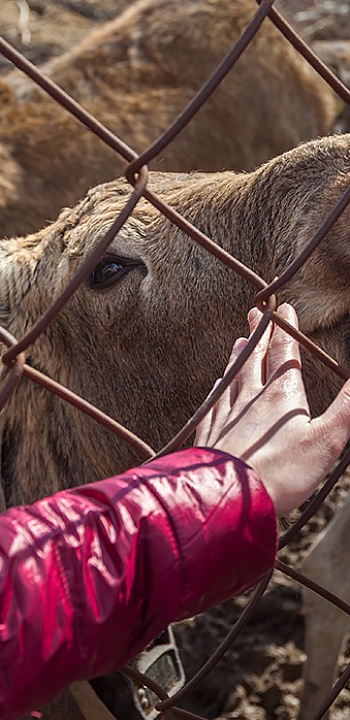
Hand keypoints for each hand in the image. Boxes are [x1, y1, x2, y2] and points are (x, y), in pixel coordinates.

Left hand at [195, 303, 349, 516]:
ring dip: (238, 358)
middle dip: (259, 335)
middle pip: (255, 359)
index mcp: (281, 396)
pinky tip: (216, 387)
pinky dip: (218, 390)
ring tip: (239, 343)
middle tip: (255, 313)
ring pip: (233, 377)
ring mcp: (227, 414)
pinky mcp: (211, 433)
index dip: (286, 330)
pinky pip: (214, 403)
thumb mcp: (326, 441)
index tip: (285, 308)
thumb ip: (347, 408)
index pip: (284, 353)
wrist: (229, 498)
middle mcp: (250, 398)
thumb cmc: (281, 472)